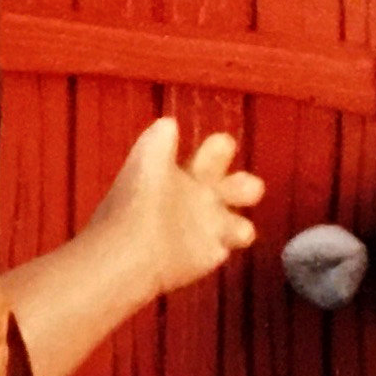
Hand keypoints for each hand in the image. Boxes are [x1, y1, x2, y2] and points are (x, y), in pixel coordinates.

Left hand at [92, 117, 263, 293]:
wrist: (131, 250)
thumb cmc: (138, 201)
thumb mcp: (148, 159)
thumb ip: (160, 140)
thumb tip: (169, 123)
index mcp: (184, 174)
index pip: (213, 155)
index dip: (221, 149)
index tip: (223, 144)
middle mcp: (199, 198)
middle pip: (234, 185)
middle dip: (244, 183)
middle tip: (242, 185)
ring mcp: (208, 227)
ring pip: (240, 217)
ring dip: (243, 224)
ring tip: (235, 221)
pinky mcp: (211, 252)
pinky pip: (235, 239)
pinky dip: (237, 235)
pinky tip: (226, 236)